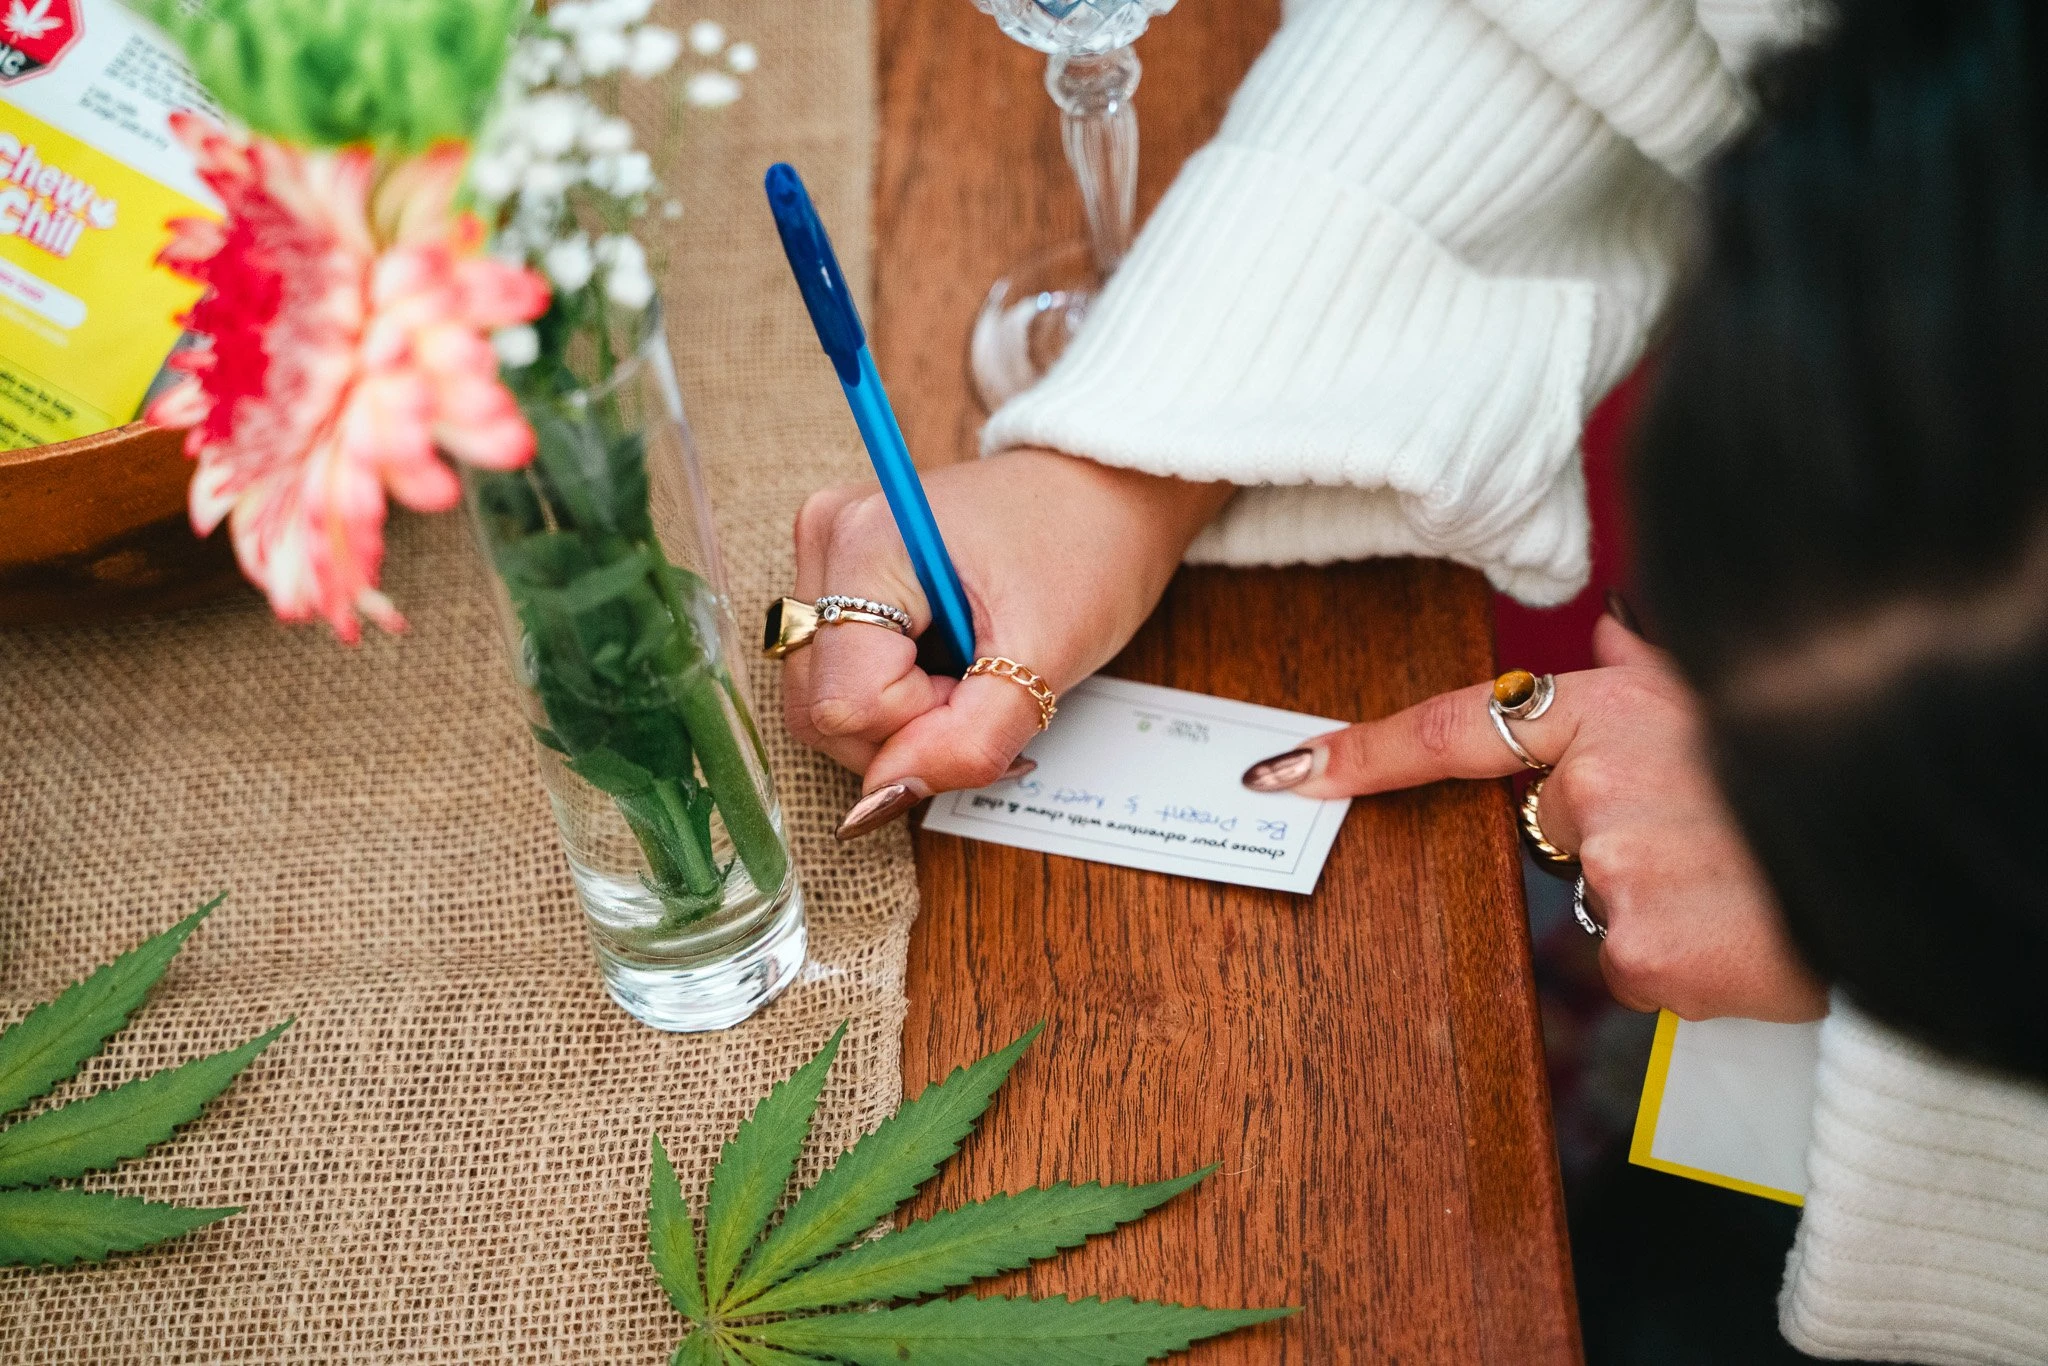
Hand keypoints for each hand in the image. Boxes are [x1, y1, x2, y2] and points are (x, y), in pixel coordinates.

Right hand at [787, 447, 1232, 836]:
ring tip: (971, 674)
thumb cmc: (1090, 551)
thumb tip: (877, 801)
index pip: (849, 705)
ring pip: (824, 699)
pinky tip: (948, 663)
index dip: (922, 727)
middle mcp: (826, 540)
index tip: (989, 688)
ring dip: (902, 717)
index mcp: (864, 543)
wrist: (1109, 490)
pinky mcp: (837, 572)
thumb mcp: (1046, 660)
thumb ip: (965, 742)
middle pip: (820, 707)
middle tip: (985, 691)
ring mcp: (824, 553)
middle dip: (906, 731)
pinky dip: (895, 694)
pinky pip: (838, 672)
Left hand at [1243, 614, 1826, 1021]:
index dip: (1362, 753)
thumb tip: (1607, 627)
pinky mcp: (1641, 952)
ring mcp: (1611, 868)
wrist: (1909, 849)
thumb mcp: (1736, 691)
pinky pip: (1632, 969)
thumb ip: (1654, 665)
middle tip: (1712, 841)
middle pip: (1551, 831)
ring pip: (1597, 907)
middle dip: (1617, 844)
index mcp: (1607, 708)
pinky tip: (1739, 932)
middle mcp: (1593, 782)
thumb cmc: (1823, 761)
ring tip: (1742, 881)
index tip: (1286, 775)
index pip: (1454, 727)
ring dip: (1659, 905)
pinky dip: (1682, 964)